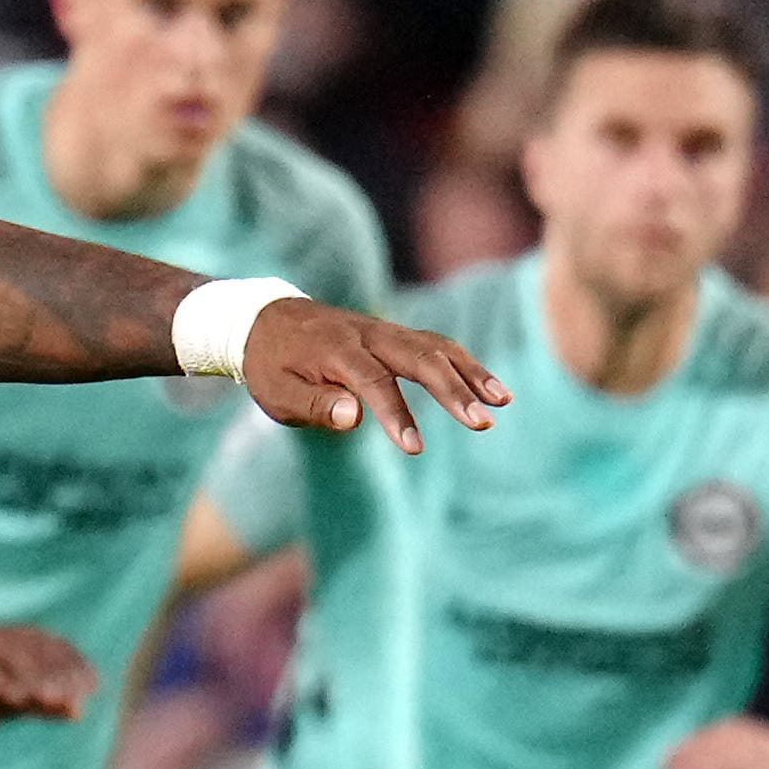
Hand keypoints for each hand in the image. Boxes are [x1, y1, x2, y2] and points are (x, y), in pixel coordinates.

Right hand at [0, 623, 96, 727]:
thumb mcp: (2, 706)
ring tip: (52, 700)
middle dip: (61, 672)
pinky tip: (17, 700)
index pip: (54, 646)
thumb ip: (37, 706)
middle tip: (75, 698)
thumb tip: (77, 711)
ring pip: (14, 654)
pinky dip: (2, 681)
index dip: (76, 663)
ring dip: (36, 676)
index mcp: (12, 644)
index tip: (94, 686)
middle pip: (39, 647)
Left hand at [244, 299, 506, 453]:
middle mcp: (368, 334)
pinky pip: (437, 345)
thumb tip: (351, 417)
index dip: (396, 414)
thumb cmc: (271, 366)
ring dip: (472, 373)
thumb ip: (313, 404)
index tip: (414, 449)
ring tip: (503, 402)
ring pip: (437, 346)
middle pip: (420, 357)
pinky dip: (466, 364)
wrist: (266, 320)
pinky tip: (491, 388)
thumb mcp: (277, 392)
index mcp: (336, 351)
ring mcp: (386, 330)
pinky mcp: (396, 334)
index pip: (373, 382)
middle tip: (483, 423)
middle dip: (454, 391)